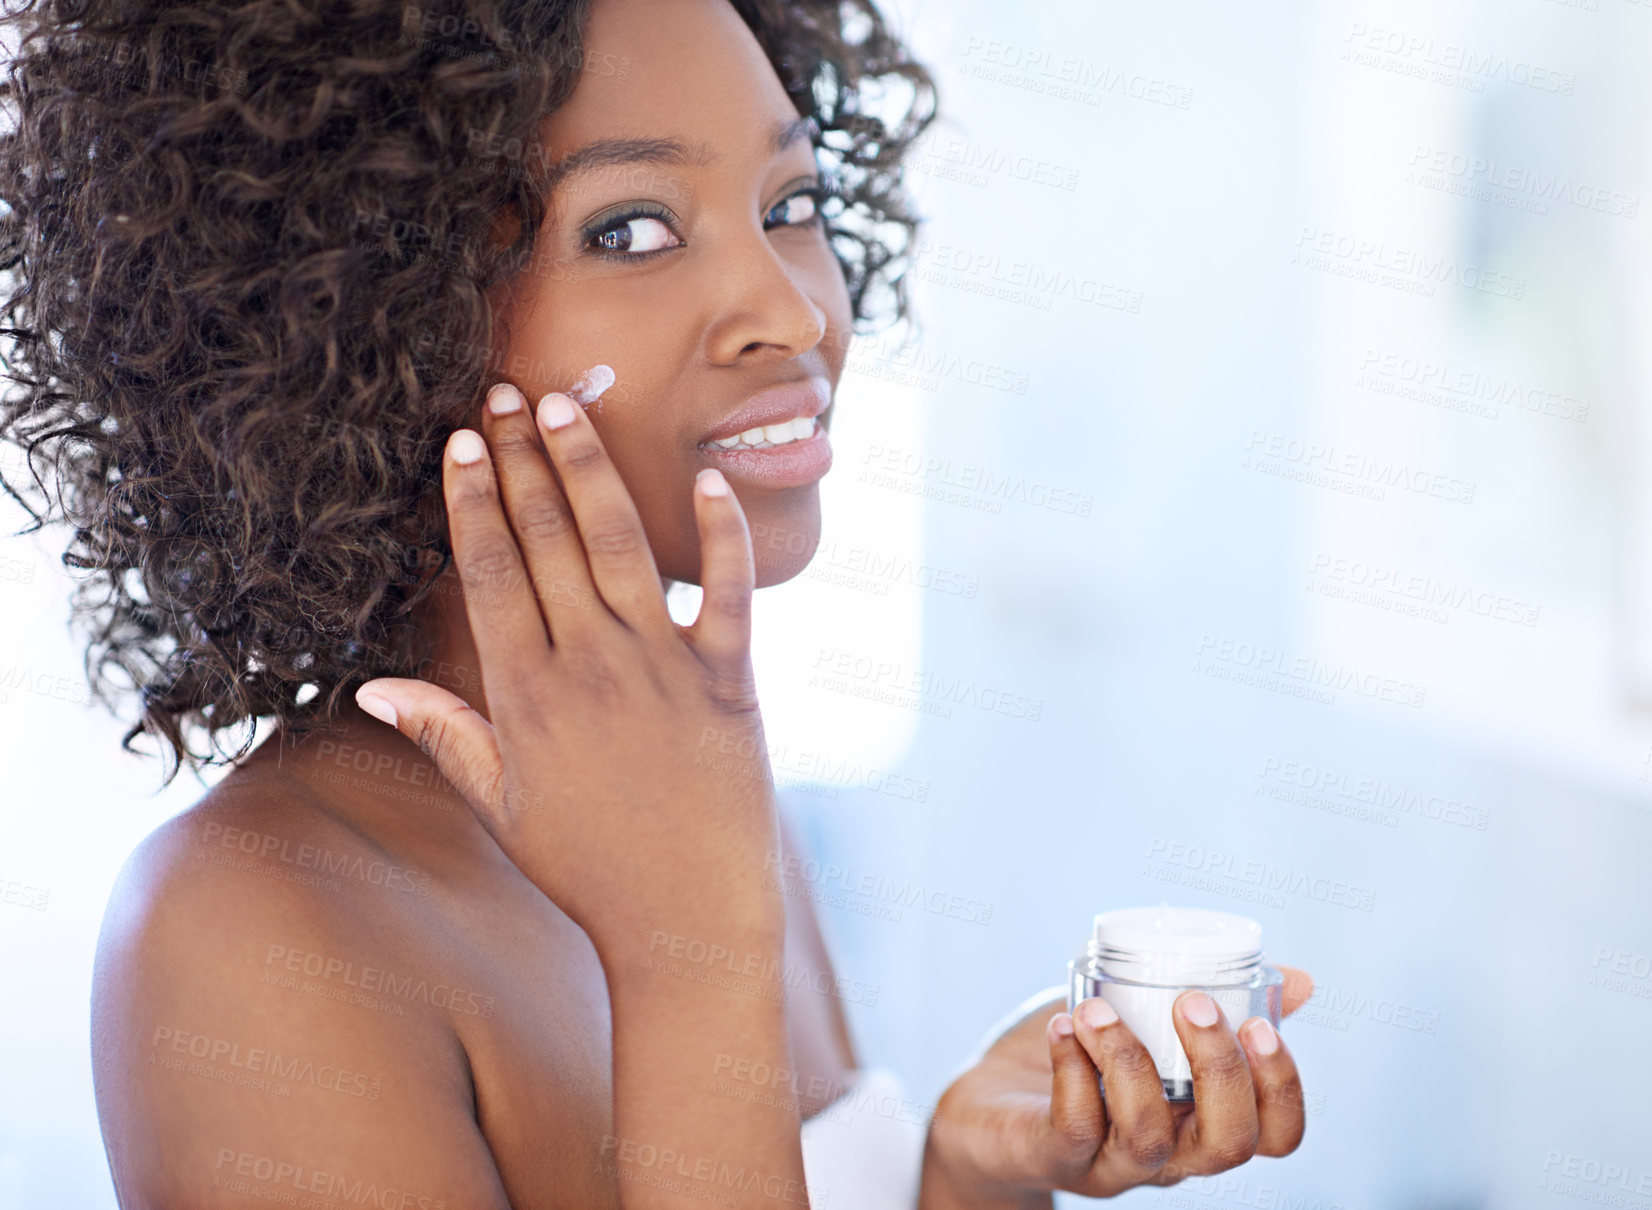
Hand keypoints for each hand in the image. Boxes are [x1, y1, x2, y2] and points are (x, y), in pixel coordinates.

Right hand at [353, 380, 778, 954]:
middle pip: (548, 543)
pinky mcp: (730, 680)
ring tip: (569, 408)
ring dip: (592, 471)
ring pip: (623, 547)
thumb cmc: (588, 867)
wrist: (686, 919)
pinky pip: (730, 593)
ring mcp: (663, 668)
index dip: (474, 503)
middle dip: (524, 462)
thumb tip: (375, 686)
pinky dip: (722, 535)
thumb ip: (445, 735)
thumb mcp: (502, 806)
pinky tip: (709, 477)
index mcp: (527, 696)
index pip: (491, 575)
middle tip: (506, 394)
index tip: (462, 444)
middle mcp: (591, 666)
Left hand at [919, 968, 1314, 1208]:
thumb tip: (1297, 978)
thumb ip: (1210, 1005)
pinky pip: (1074, 1125)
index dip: (1283, 1089)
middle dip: (1221, 1070)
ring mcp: (1110, 1163)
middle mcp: (1167, 1155)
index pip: (1273, 1137)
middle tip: (1191, 1003)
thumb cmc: (1081, 1060)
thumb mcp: (1147, 1026)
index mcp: (1199, 1122)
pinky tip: (1064, 1025)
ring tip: (1100, 1010)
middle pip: (1226, 1144)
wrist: (988, 1108)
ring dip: (1129, 1060)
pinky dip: (1072, 1067)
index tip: (1260, 1024)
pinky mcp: (1053, 1156)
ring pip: (1148, 1136)